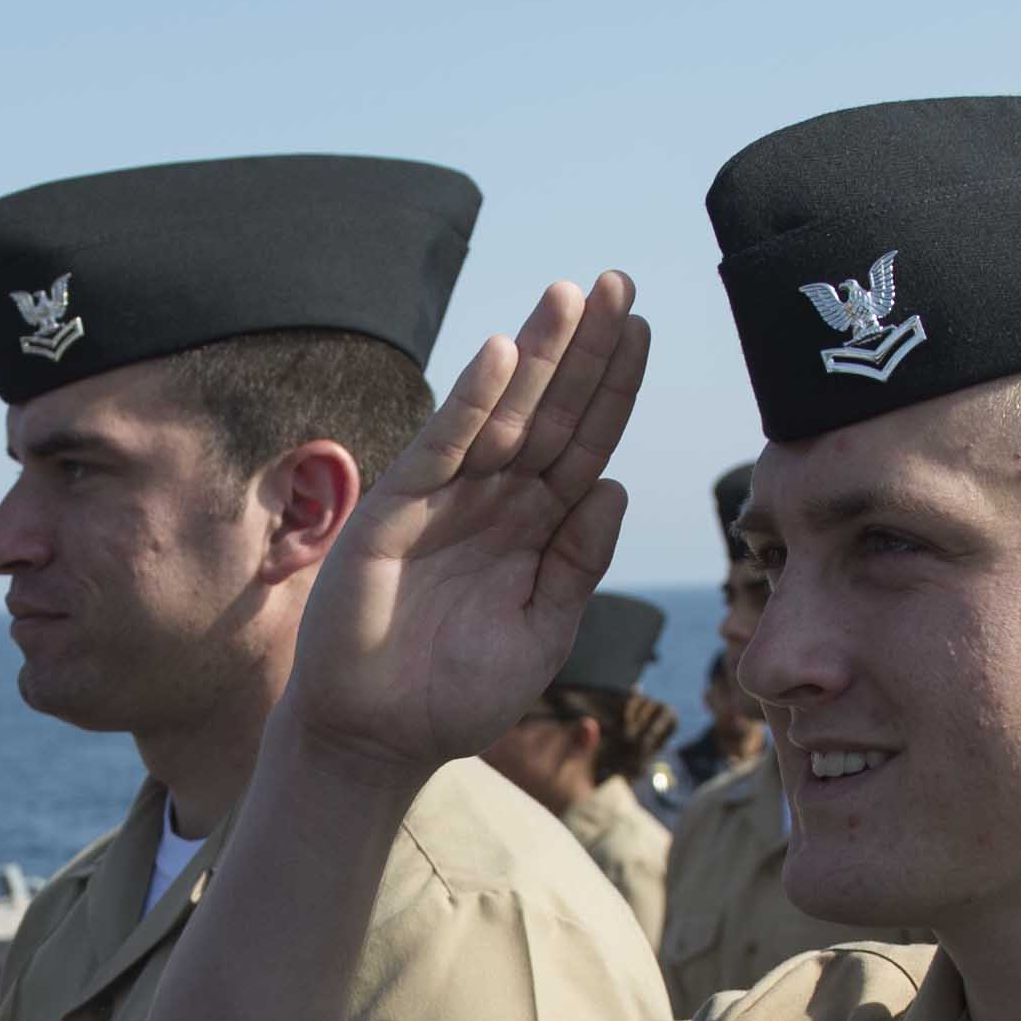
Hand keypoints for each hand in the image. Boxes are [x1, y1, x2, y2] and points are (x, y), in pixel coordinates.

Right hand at [284, 272, 648, 779]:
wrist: (379, 740)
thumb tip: (615, 486)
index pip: (584, 442)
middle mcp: (494, 501)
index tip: (641, 328)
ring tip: (571, 295)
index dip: (613, 387)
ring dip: (536, 355)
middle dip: (584, 349)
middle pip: (551, 412)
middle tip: (618, 281)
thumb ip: (578, 564)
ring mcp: (445, 502)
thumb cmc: (459, 695)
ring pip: (502, 415)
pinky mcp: (396, 512)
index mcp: (536, 528)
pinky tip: (502, 354)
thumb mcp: (544, 633)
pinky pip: (441, 447)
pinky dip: (470, 401)